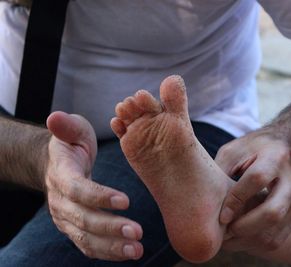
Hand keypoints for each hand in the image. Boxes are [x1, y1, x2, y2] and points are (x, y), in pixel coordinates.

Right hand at [45, 111, 142, 260]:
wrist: (58, 166)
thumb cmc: (71, 146)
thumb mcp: (72, 131)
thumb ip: (67, 126)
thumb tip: (55, 117)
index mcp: (62, 176)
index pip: (78, 190)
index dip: (99, 196)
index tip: (125, 201)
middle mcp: (61, 202)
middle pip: (84, 219)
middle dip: (110, 228)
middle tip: (137, 232)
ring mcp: (66, 219)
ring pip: (86, 238)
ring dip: (111, 247)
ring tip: (137, 250)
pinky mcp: (74, 229)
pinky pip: (88, 246)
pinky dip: (108, 252)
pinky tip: (129, 254)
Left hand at [215, 129, 290, 251]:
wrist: (286, 146)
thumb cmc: (252, 148)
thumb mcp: (234, 151)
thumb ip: (220, 171)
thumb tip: (205, 201)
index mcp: (276, 156)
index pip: (257, 179)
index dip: (236, 199)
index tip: (221, 214)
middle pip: (272, 212)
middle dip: (243, 227)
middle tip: (224, 230)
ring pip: (274, 231)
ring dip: (246, 240)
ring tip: (227, 236)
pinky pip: (277, 238)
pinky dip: (254, 242)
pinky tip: (239, 236)